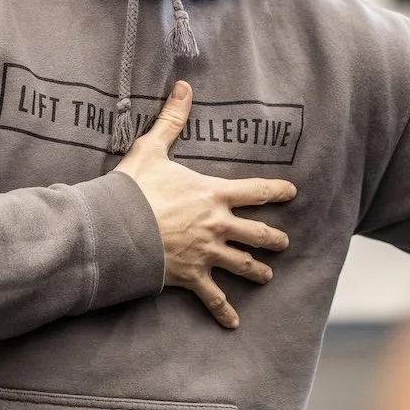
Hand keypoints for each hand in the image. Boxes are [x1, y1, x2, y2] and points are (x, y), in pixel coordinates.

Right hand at [116, 81, 296, 328]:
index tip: (293, 194)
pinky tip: (234, 323)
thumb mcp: (152, 149)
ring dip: (256, 270)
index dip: (276, 192)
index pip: (255, 191)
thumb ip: (172, 119)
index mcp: (213, 194)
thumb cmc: (134, 188)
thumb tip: (184, 85)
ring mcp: (206, 253)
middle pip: (256, 233)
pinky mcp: (191, 275)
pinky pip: (212, 296)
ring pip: (241, 264)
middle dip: (272, 238)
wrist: (116, 227)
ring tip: (266, 275)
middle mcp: (217, 225)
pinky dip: (223, 311)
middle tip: (284, 242)